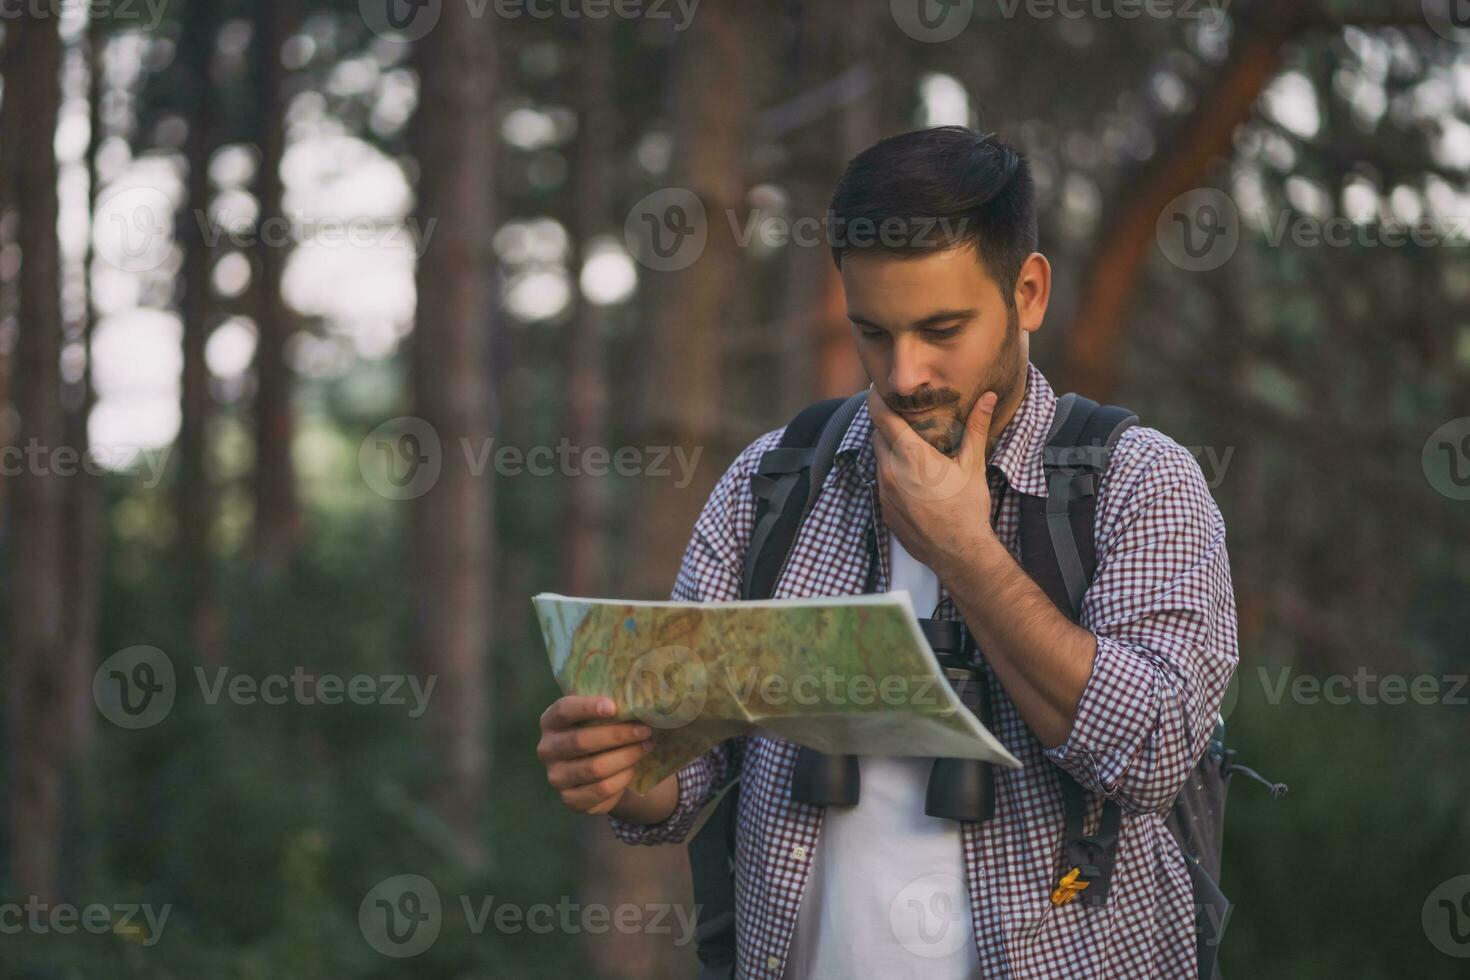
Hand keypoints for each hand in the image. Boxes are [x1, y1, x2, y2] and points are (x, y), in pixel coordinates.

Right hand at [537, 696, 654, 815]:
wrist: (595, 769)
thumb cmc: (598, 732)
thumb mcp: (597, 716)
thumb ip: (608, 708)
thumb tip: (638, 703)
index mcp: (550, 721)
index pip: (564, 710)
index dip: (587, 707)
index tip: (614, 707)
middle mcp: (547, 749)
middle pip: (581, 741)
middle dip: (618, 735)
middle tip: (645, 730)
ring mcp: (556, 777)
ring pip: (594, 768)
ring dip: (626, 757)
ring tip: (646, 747)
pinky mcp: (570, 799)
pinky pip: (601, 790)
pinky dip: (622, 778)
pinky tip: (633, 768)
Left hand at [867, 385, 997, 577]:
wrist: (958, 552)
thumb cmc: (968, 508)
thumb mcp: (973, 465)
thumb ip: (976, 428)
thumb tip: (987, 398)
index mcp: (911, 455)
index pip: (881, 416)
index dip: (876, 398)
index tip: (878, 387)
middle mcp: (891, 471)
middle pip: (877, 435)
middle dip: (886, 423)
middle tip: (902, 416)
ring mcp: (884, 492)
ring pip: (878, 459)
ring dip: (888, 449)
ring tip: (909, 445)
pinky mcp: (884, 509)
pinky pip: (881, 482)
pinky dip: (891, 472)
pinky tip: (911, 476)